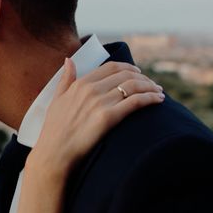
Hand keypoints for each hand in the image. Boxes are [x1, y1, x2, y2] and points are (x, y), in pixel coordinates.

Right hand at [30, 59, 164, 180]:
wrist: (55, 152)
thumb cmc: (54, 129)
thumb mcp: (56, 99)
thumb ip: (65, 78)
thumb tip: (69, 60)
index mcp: (80, 84)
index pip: (111, 67)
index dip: (128, 67)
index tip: (138, 72)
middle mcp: (91, 90)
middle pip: (126, 75)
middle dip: (143, 77)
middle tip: (152, 84)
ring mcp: (100, 103)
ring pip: (134, 86)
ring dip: (150, 86)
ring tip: (158, 92)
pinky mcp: (108, 117)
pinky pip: (136, 102)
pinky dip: (150, 98)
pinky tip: (158, 100)